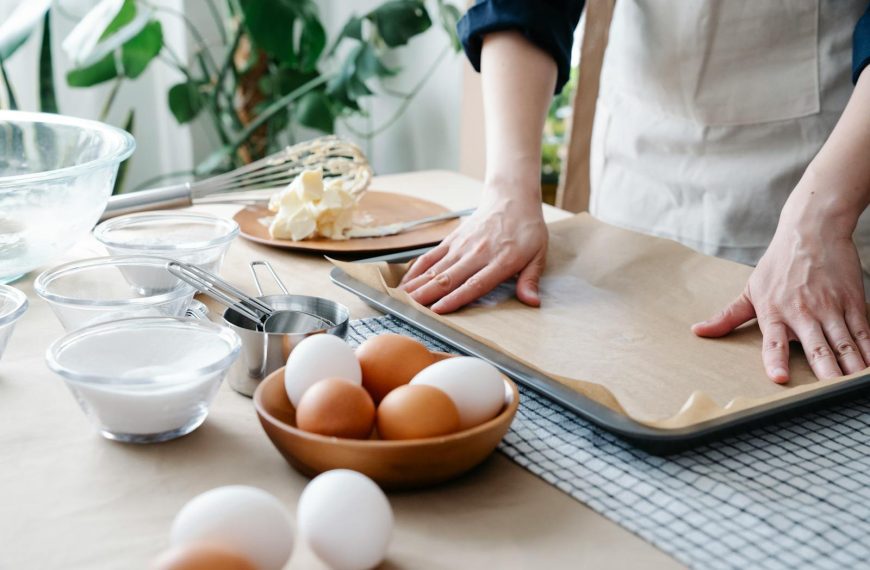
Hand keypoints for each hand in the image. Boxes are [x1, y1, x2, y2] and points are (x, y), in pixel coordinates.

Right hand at [399, 185, 547, 313]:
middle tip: (412, 310)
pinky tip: (406, 281)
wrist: (512, 198)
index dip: (456, 298)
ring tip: (403, 299)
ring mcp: (462, 245)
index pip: (475, 284)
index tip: (439, 310)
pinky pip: (432, 256)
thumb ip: (531, 279)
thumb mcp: (538, 255)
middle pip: (450, 277)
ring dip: (419, 284)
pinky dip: (418, 269)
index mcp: (501, 261)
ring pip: (437, 268)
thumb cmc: (527, 229)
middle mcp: (478, 253)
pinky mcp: (453, 239)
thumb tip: (533, 302)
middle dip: (429, 295)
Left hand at [693, 217, 869, 382]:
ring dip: (852, 366)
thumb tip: (698, 331)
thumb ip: (727, 316)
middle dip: (826, 372)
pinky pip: (864, 332)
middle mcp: (803, 313)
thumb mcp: (750, 290)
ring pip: (844, 343)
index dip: (775, 360)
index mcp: (774, 312)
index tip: (780, 378)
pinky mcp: (853, 302)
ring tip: (854, 384)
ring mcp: (831, 308)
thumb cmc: (778, 263)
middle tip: (831, 390)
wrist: (812, 231)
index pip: (772, 341)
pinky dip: (869, 351)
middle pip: (816, 347)